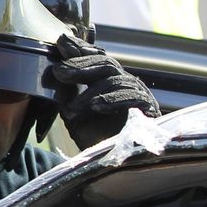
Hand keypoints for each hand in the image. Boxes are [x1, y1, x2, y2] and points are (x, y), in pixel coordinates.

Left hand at [49, 33, 159, 147]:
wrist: (111, 164)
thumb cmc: (94, 136)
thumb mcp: (73, 110)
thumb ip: (67, 89)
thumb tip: (57, 67)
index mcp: (108, 81)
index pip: (97, 58)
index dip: (81, 49)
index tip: (62, 42)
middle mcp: (125, 84)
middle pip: (106, 64)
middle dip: (80, 66)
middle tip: (59, 72)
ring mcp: (139, 95)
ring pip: (116, 80)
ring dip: (90, 93)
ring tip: (72, 110)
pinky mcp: (149, 111)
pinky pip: (133, 98)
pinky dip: (113, 100)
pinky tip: (97, 106)